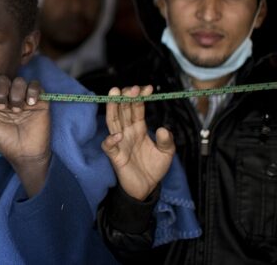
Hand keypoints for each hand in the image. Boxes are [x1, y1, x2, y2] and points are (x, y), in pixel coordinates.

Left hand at [0, 76, 50, 195]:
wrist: (25, 154)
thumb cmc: (4, 141)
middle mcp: (8, 95)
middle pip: (3, 79)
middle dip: (0, 90)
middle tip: (1, 106)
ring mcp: (23, 97)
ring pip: (19, 81)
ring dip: (16, 94)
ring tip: (16, 111)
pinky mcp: (39, 100)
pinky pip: (35, 85)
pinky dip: (32, 91)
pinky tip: (30, 104)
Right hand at [102, 85, 174, 200]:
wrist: (147, 188)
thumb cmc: (154, 168)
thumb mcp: (167, 153)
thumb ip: (166, 140)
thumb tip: (163, 128)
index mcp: (139, 129)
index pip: (136, 109)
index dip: (140, 98)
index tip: (148, 88)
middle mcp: (127, 132)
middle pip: (123, 111)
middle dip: (125, 98)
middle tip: (131, 88)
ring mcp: (120, 143)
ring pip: (113, 122)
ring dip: (113, 108)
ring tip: (116, 95)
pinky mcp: (115, 156)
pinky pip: (109, 146)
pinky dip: (111, 140)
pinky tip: (118, 134)